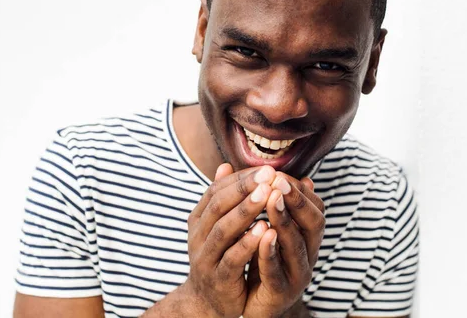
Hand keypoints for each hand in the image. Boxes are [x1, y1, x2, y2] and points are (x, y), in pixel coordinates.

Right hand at [182, 163, 276, 317]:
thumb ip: (223, 199)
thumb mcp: (218, 226)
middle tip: (268, 175)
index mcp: (198, 220)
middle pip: (218, 206)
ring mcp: (205, 258)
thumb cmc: (218, 256)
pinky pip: (231, 259)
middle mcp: (198, 236)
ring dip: (246, 211)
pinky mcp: (218, 279)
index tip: (265, 168)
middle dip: (244, 189)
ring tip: (267, 195)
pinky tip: (265, 230)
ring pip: (223, 231)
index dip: (240, 179)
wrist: (208, 301)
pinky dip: (247, 243)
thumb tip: (225, 165)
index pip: (216, 191)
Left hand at [244, 173, 325, 316]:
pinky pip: (277, 271)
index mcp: (307, 237)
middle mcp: (308, 254)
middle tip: (278, 181)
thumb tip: (286, 173)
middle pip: (312, 223)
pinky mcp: (281, 292)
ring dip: (284, 220)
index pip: (315, 209)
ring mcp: (297, 274)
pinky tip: (263, 235)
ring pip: (296, 245)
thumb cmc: (263, 261)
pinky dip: (270, 252)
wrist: (250, 303)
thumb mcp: (271, 229)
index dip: (300, 191)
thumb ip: (276, 204)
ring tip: (272, 199)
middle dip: (296, 200)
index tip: (279, 173)